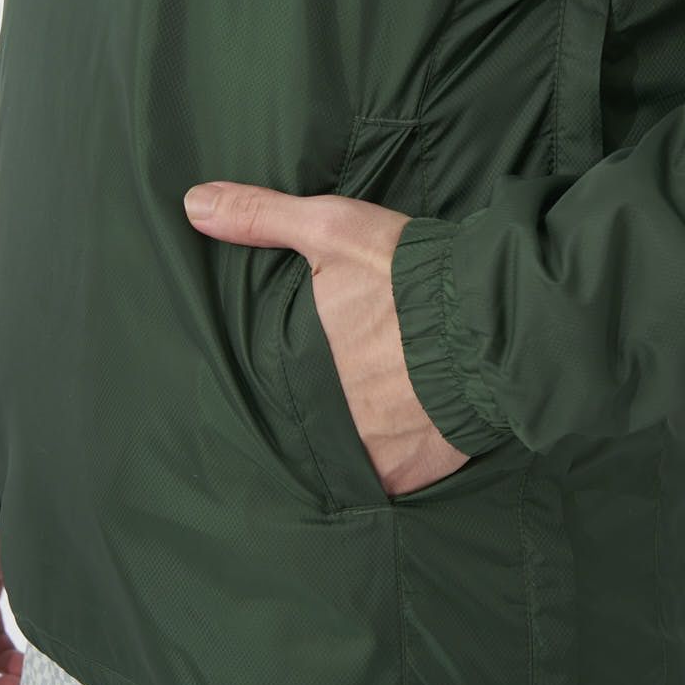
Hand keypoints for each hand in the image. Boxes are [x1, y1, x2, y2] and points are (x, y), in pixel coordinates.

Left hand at [183, 180, 470, 496]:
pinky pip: (386, 479)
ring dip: (352, 437)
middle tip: (345, 384)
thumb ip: (262, 217)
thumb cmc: (407, 276)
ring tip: (372, 410)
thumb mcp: (333, 230)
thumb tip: (193, 205)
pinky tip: (399, 437)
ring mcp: (366, 455)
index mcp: (298, 366)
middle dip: (320, 405)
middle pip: (306, 421)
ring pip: (343, 454)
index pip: (266, 385)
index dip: (282, 374)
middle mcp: (324, 419)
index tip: (296, 365)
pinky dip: (390, 463)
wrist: (491, 320)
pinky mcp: (407, 476)